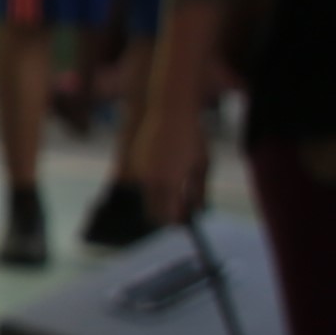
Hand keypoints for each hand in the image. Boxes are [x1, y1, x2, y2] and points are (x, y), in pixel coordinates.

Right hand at [117, 99, 209, 232]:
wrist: (170, 112)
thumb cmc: (192, 137)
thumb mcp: (202, 165)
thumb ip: (199, 191)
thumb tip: (197, 210)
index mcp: (171, 183)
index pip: (169, 216)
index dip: (176, 222)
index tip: (184, 222)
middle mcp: (152, 181)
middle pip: (152, 213)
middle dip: (164, 216)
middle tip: (177, 212)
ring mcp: (140, 173)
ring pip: (144, 200)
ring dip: (156, 201)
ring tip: (170, 193)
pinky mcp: (133, 164)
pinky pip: (140, 186)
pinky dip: (149, 188)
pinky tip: (161, 180)